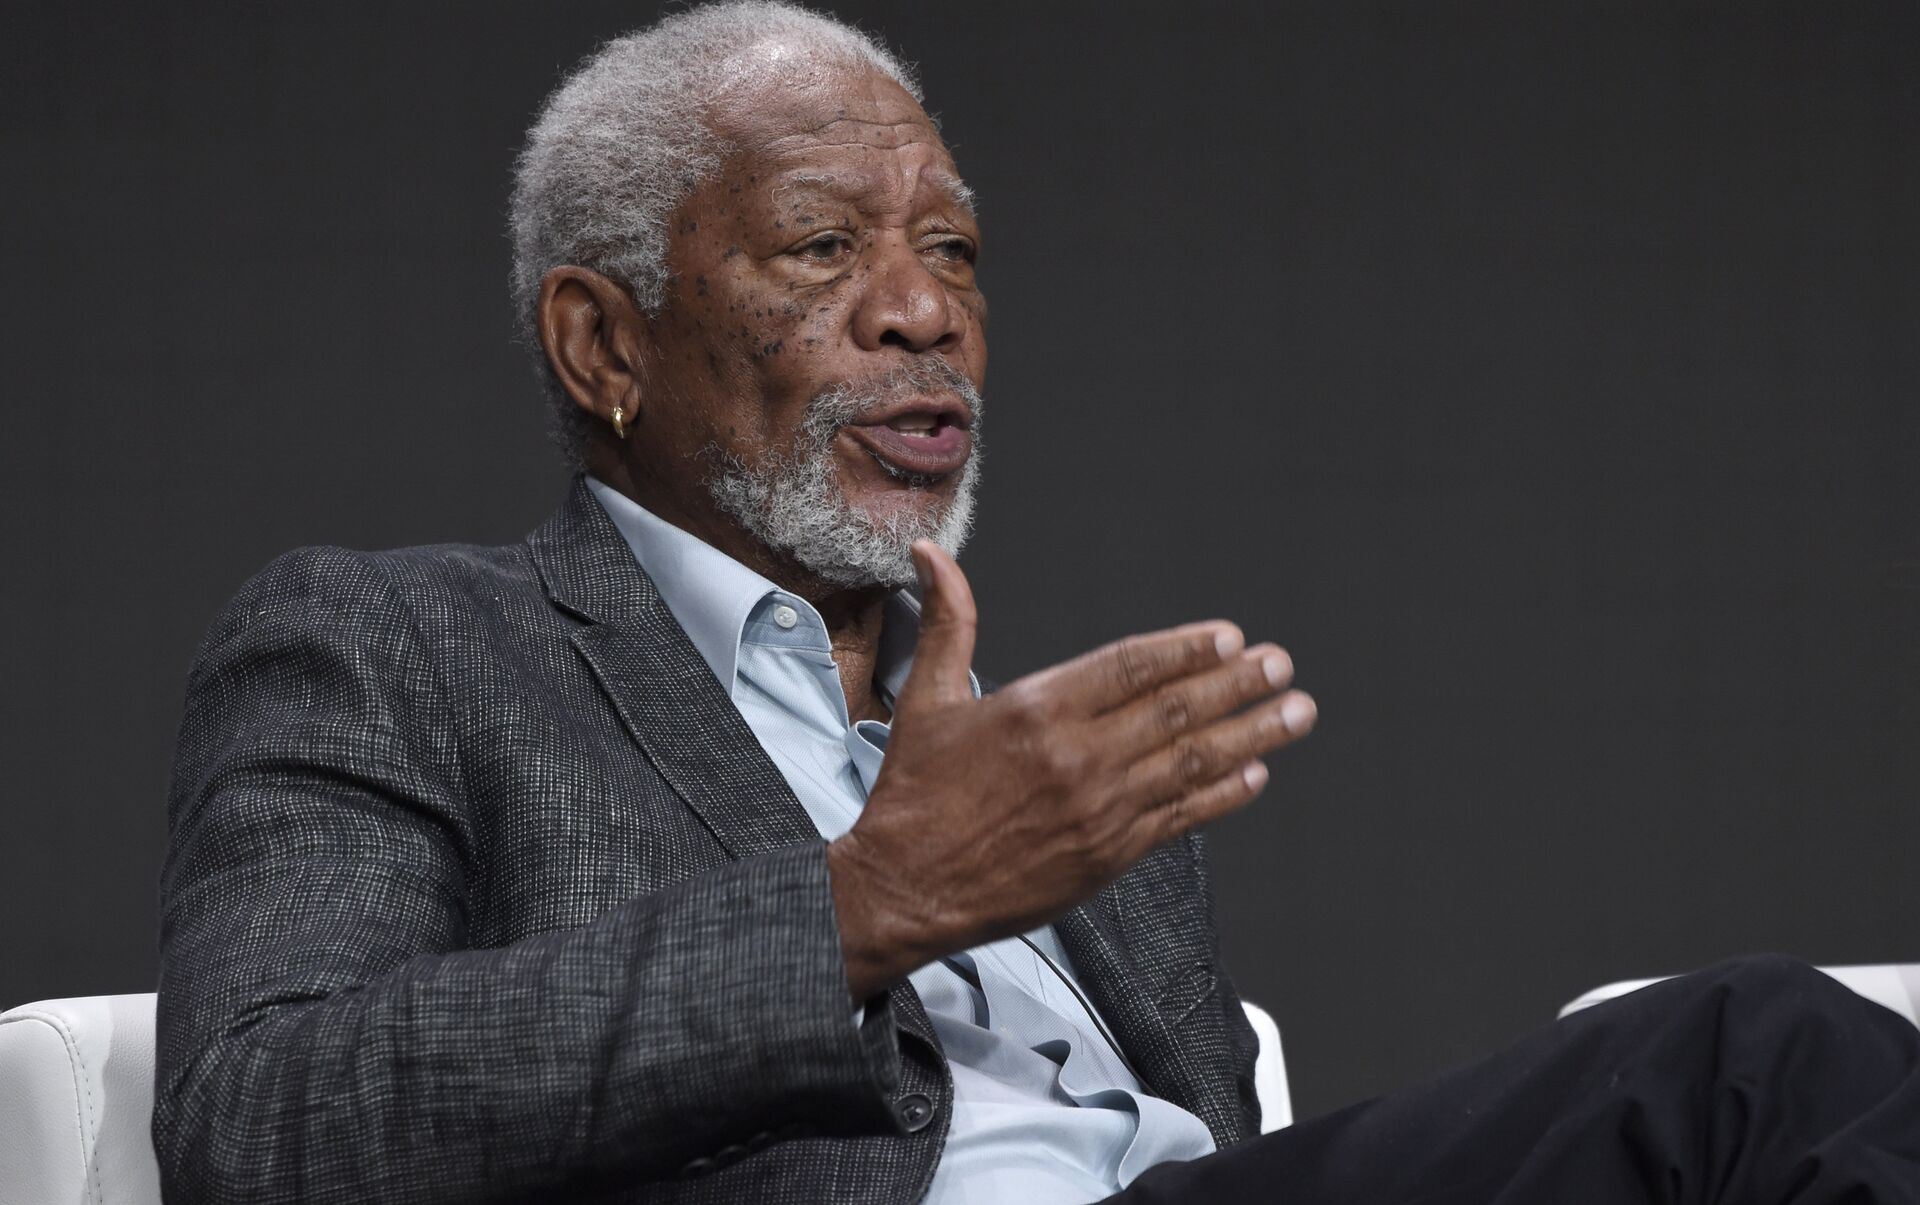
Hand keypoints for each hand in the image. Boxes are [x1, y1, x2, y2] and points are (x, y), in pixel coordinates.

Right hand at [827, 541, 1315, 1000]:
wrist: (907, 889)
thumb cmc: (916, 795)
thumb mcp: (928, 700)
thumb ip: (949, 623)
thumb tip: (933, 555)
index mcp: (1035, 710)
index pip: (1129, 667)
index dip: (1185, 649)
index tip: (1229, 636)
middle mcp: (1076, 758)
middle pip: (1175, 711)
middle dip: (1238, 684)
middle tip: (1281, 665)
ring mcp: (1099, 810)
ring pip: (1191, 763)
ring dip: (1252, 734)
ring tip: (1295, 712)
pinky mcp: (1108, 856)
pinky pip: (1180, 818)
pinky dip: (1222, 794)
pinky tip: (1254, 773)